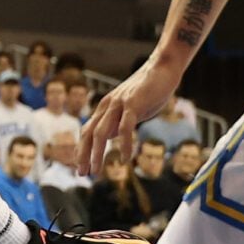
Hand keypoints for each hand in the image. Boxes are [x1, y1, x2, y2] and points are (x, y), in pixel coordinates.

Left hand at [81, 57, 180, 172]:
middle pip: (88, 133)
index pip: (87, 131)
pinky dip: (124, 145)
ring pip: (101, 132)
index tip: (81, 168)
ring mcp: (119, 104)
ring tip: (96, 171)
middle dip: (83, 155)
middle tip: (82, 174)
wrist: (162, 69)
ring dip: (97, 154)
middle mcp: (107, 106)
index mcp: (105, 108)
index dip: (82, 150)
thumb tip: (111, 136)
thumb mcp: (129, 110)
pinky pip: (125, 128)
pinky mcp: (133, 104)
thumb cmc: (148, 90)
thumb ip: (119, 121)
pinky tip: (125, 159)